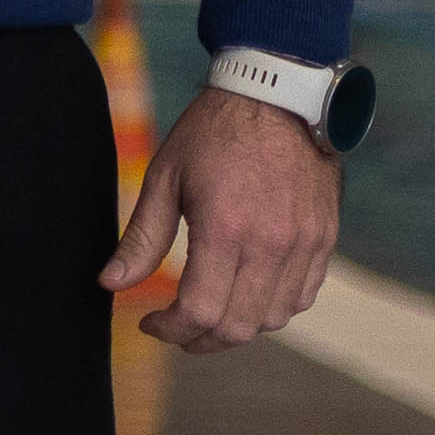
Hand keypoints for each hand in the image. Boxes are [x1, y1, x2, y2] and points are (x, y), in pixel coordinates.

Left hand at [101, 85, 336, 350]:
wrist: (277, 94)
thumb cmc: (212, 132)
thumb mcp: (165, 177)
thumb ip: (141, 238)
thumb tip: (109, 283)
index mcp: (226, 229)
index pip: (200, 312)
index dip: (171, 331)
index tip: (151, 324)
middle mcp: (272, 244)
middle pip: (239, 327)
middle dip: (201, 340)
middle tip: (178, 329)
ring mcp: (305, 243)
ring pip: (274, 319)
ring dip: (238, 326)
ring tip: (211, 310)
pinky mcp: (325, 238)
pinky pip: (303, 296)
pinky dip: (273, 306)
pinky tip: (248, 291)